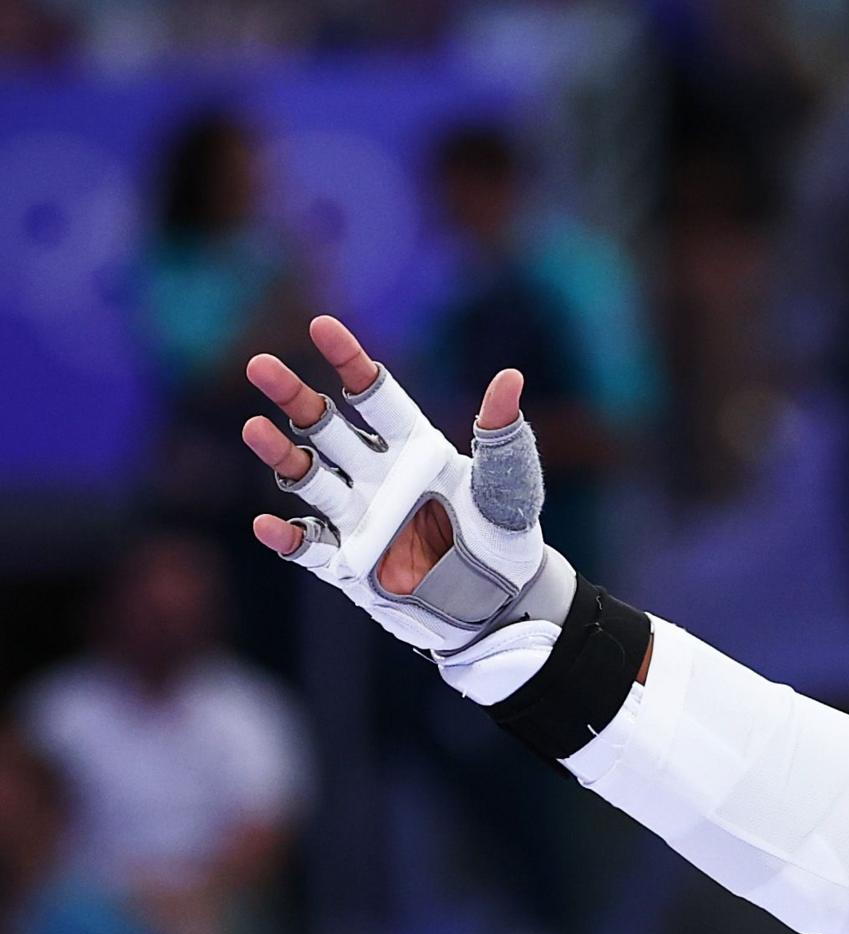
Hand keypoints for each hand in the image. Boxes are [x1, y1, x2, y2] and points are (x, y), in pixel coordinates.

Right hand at [244, 315, 568, 701]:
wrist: (501, 606)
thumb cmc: (505, 539)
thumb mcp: (510, 490)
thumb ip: (503, 440)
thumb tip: (510, 378)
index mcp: (414, 450)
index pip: (376, 398)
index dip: (349, 362)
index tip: (320, 326)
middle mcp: (378, 477)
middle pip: (327, 428)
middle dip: (295, 398)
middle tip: (259, 365)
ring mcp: (360, 519)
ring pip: (310, 479)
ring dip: (282, 455)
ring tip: (254, 429)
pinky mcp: (349, 564)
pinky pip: (310, 548)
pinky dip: (288, 540)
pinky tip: (268, 526)